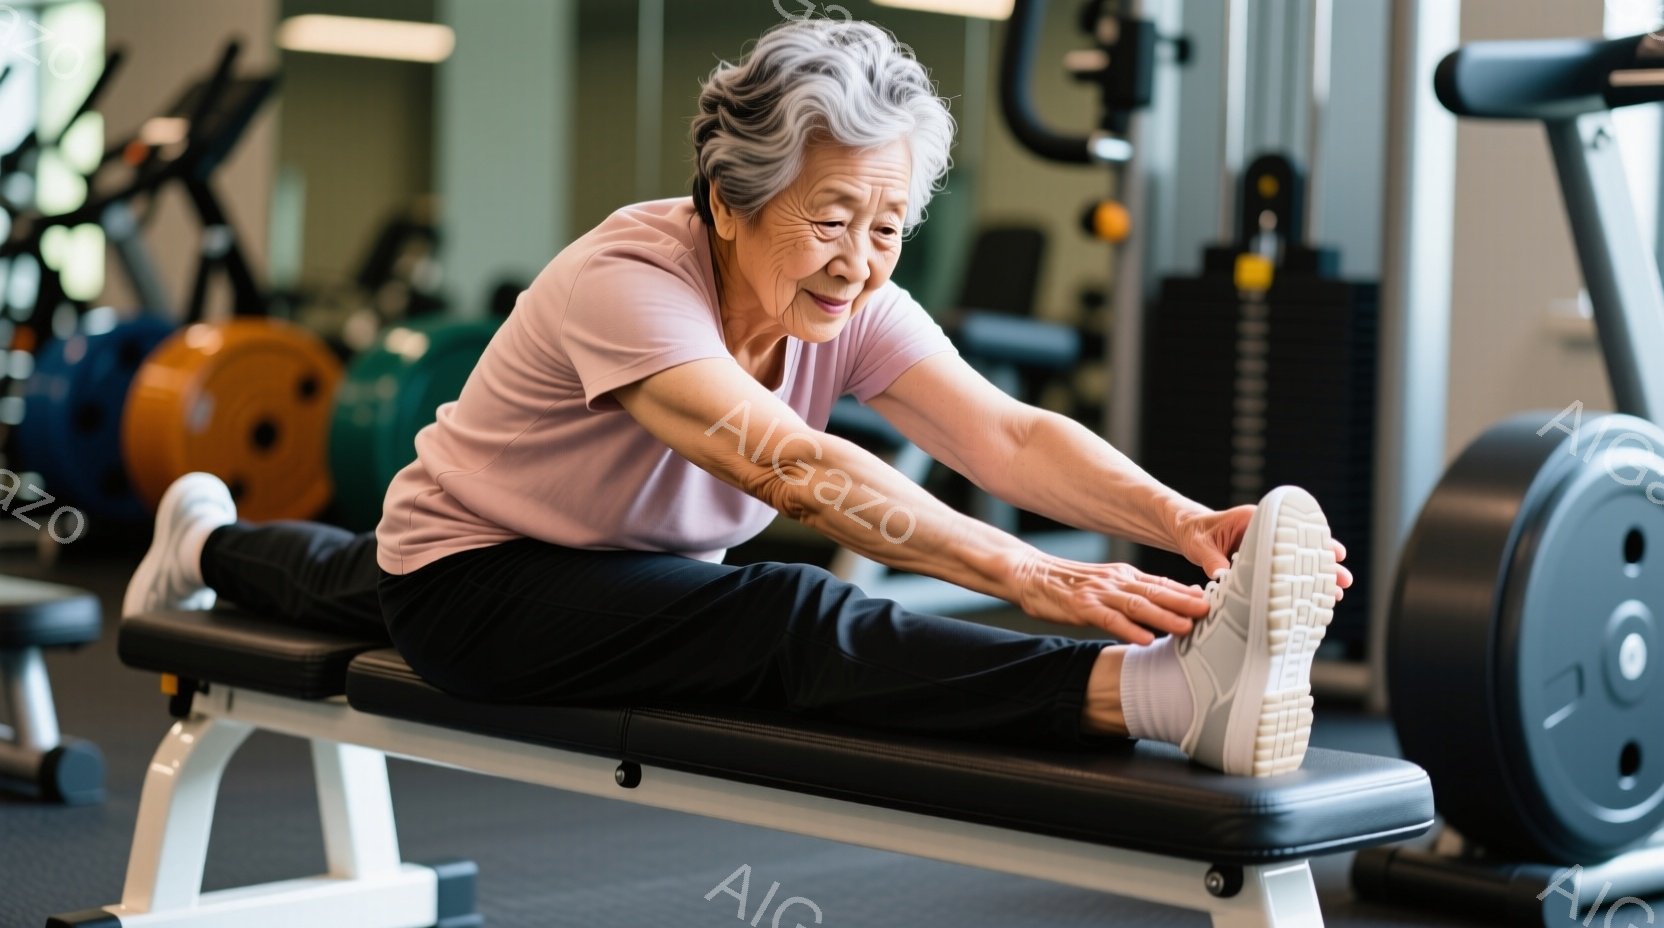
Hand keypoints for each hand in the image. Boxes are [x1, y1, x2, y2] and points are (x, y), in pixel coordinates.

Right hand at [1013, 554, 1208, 644]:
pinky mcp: (1081, 606)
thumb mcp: (1109, 582)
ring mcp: (1099, 593)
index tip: (1216, 601)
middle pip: (1156, 592)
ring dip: (1163, 616)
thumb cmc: (1071, 584)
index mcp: (1125, 575)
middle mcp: (1116, 581)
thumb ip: (1137, 590)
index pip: (1162, 583)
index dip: (1188, 593)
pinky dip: (1128, 629)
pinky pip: (1108, 619)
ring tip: (1186, 627)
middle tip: (1212, 612)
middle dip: (1185, 603)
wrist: (1031, 574)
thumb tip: (1174, 598)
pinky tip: (1145, 639)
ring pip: (1137, 605)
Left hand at [1170, 505, 1352, 598]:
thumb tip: (1223, 578)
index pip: (1290, 530)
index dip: (1313, 543)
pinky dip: (1299, 581)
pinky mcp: (1262, 558)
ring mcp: (1266, 544)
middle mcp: (1265, 530)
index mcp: (1253, 518)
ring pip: (1297, 560)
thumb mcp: (1199, 546)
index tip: (1335, 554)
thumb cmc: (1194, 533)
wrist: (1188, 530)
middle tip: (1345, 579)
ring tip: (1338, 593)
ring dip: (1317, 575)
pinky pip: (1285, 569)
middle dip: (1325, 563)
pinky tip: (1314, 596)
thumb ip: (1211, 561)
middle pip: (1301, 546)